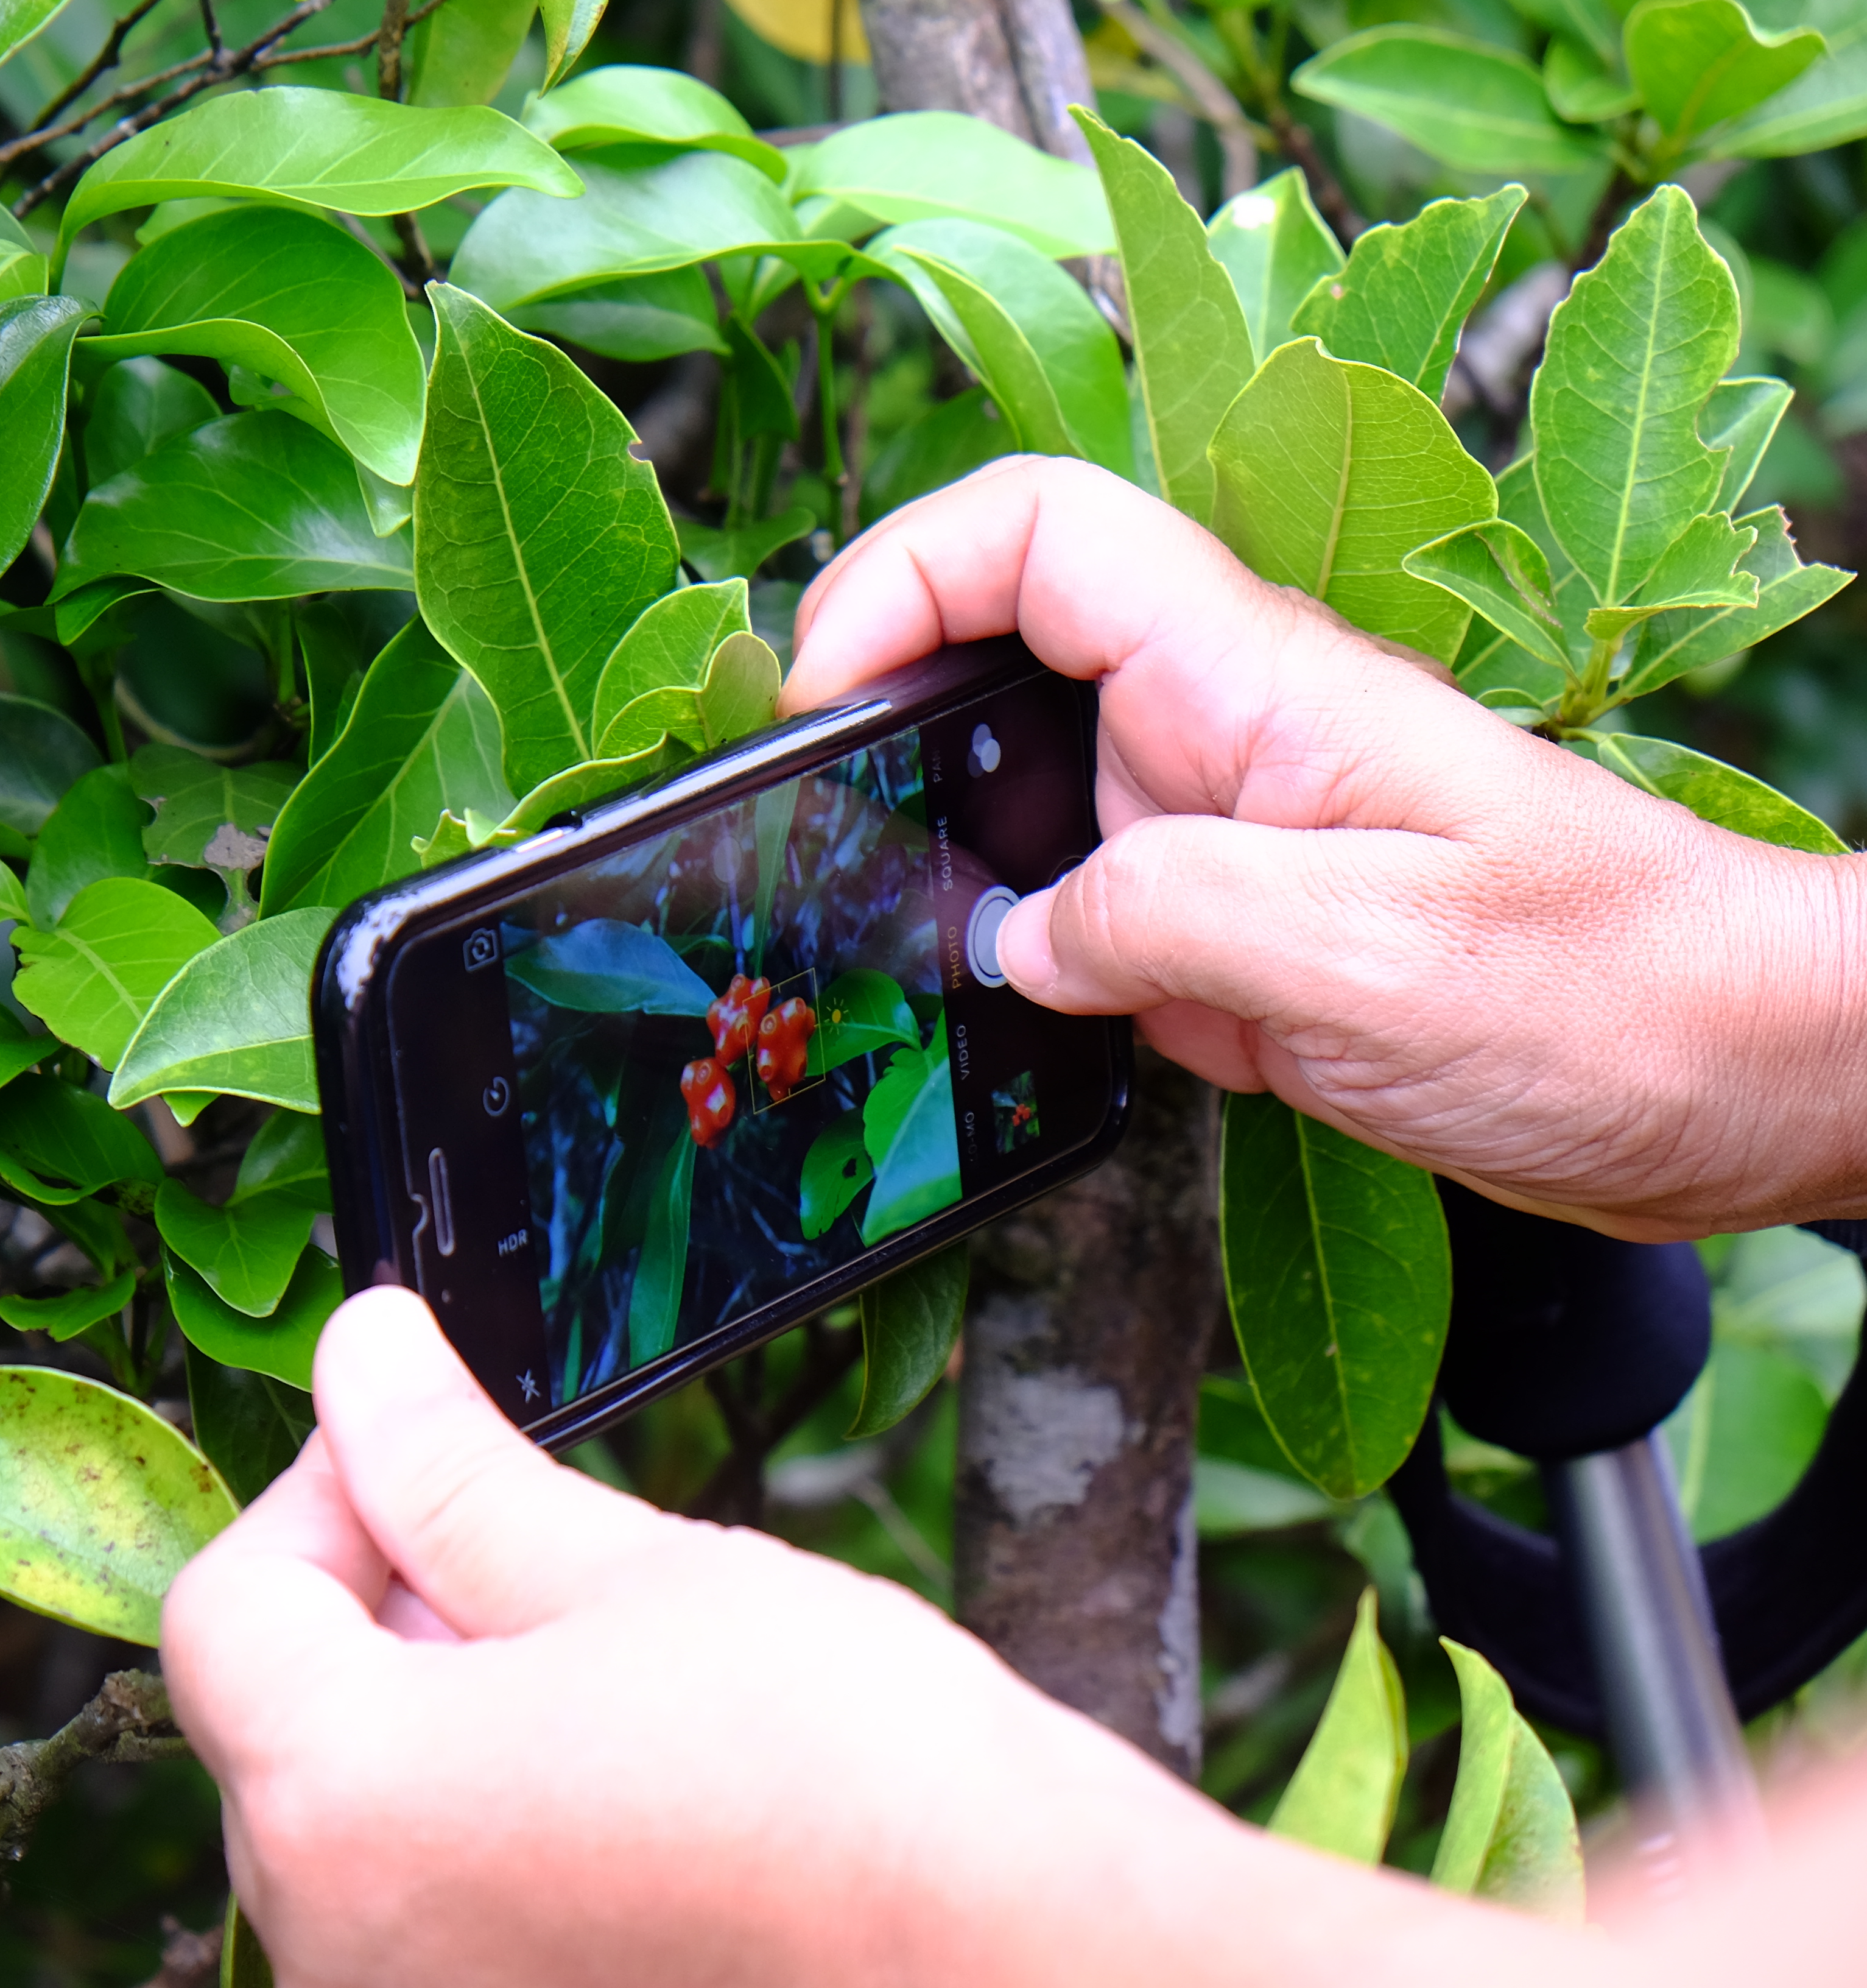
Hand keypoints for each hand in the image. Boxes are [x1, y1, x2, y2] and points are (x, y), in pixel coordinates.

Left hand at [162, 1286, 1567, 1987]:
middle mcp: (333, 1948)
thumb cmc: (851, 1775)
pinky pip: (425, 1920)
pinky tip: (621, 1791)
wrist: (1024, 1963)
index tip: (421, 1451)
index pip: (225, 1612)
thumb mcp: (630, 1572)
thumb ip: (451, 1473)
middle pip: (279, 1726)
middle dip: (379, 1613)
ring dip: (435, 1725)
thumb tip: (359, 1356)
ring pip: (352, 1830)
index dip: (319, 1500)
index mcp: (341, 1803)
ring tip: (604, 1680)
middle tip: (530, 1553)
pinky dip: (484, 1836)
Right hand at [787, 456, 1866, 1237]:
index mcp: (1259, 686)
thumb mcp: (1373, 958)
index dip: (903, 575)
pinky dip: (1015, 967)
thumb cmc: (1611, 992)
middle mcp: (1222, 742)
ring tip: (871, 956)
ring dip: (941, 867)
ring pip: (1024, 805)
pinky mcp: (1234, 945)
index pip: (1040, 536)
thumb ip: (1169, 921)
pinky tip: (991, 1036)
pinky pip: (1080, 926)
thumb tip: (1012, 937)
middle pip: (999, 659)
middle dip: (886, 730)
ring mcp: (1224, 842)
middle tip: (812, 846)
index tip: (822, 693)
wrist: (1741, 1081)